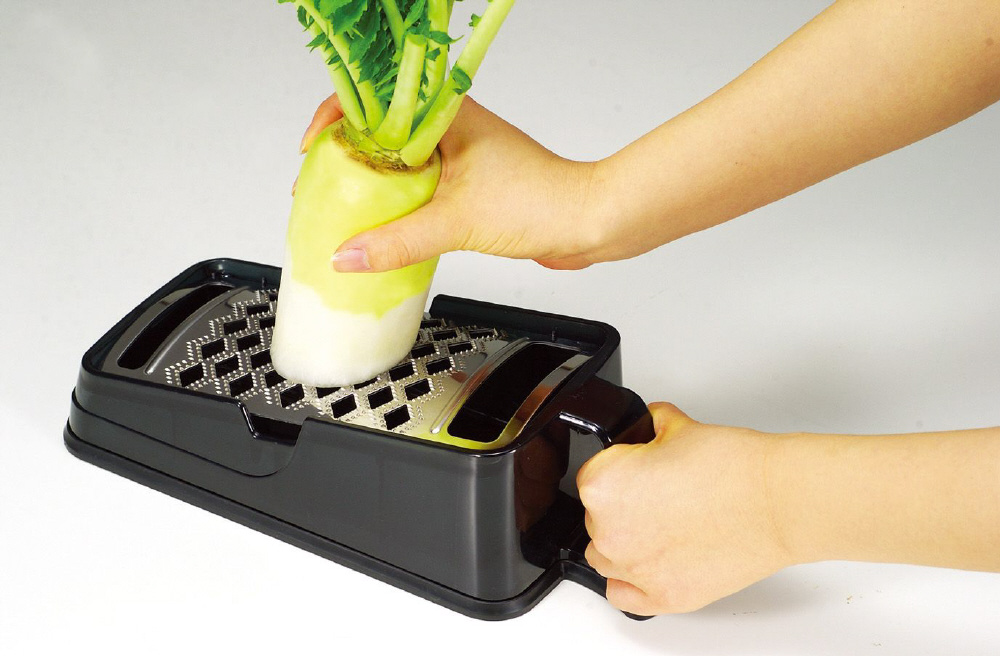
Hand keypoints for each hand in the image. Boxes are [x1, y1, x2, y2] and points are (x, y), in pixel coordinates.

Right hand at [299, 94, 609, 271]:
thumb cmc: (542, 201)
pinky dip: (396, 205)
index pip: (373, 100)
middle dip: (346, 157)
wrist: (587, 223)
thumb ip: (398, 241)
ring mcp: (458, 155)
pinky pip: (418, 189)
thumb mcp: (458, 222)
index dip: (334, 120)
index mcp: (445, 115)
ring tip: (343, 211)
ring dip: (371, 185)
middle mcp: (450, 129)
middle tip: (320, 186)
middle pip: (379, 133)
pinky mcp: (467, 184)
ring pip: (398, 164)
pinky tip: (382, 229)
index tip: (313, 150)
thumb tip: (348, 254)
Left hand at [576, 402, 791, 614]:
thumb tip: (651, 423)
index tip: (642, 470)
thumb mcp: (679, 427)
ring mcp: (635, 569)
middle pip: (597, 518)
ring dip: (624, 542)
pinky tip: (650, 563)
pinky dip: (632, 581)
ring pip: (606, 557)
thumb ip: (652, 425)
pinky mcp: (663, 596)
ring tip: (661, 526)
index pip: (593, 476)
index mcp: (604, 486)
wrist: (776, 500)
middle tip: (661, 495)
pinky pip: (622, 595)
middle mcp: (610, 532)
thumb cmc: (734, 468)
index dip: (622, 468)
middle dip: (624, 506)